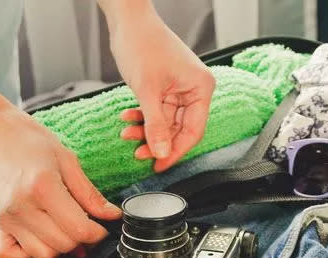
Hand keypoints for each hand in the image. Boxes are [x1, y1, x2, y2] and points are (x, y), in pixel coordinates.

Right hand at [0, 105, 121, 257]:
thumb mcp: (66, 159)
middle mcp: (22, 206)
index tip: (100, 227)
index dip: (97, 233)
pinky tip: (38, 236)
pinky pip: (12, 255)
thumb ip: (89, 193)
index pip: (78, 230)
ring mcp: (6, 218)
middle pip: (63, 245)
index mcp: (43, 187)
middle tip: (83, 225)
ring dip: (58, 248)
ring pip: (42, 254)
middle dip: (80, 240)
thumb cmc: (27, 140)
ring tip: (62, 228)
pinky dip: (28, 253)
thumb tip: (111, 215)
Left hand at [103, 2, 214, 172]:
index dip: (175, 151)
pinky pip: (156, 112)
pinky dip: (142, 117)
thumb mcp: (147, 90)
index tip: (159, 166)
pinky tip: (127, 119)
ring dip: (146, 130)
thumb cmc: (142, 44)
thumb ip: (155, 125)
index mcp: (200, 88)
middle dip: (157, 141)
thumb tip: (161, 153)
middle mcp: (194, 89)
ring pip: (165, 122)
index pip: (193, 131)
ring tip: (127, 135)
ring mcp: (179, 89)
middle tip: (138, 154)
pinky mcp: (165, 88)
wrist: (126, 21)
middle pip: (179, 129)